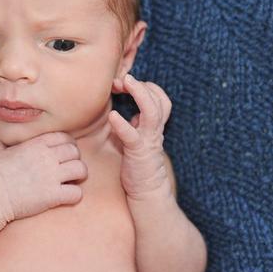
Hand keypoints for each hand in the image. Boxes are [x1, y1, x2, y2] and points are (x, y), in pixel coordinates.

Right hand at [0, 132, 87, 222]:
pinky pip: (77, 193)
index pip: (65, 138)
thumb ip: (5, 139)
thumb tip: (1, 132)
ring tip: (70, 182)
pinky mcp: (53, 195)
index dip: (67, 145)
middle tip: (67, 169)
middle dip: (73, 160)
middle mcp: (48, 157)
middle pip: (75, 152)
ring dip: (78, 176)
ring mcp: (52, 176)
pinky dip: (74, 196)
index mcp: (37, 143)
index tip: (62, 154)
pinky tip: (65, 197)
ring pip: (81, 170)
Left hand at [109, 74, 172, 198]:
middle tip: (121, 80)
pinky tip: (112, 116)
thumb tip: (118, 105)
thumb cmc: (138, 164)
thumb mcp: (136, 137)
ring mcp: (148, 140)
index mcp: (154, 125)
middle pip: (159, 99)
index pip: (158, 97)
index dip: (144, 86)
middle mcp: (154, 130)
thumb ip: (133, 122)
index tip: (123, 83)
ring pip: (152, 112)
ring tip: (125, 82)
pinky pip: (132, 136)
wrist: (147, 192)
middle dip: (141, 85)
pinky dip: (123, 124)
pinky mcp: (138, 153)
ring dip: (139, 94)